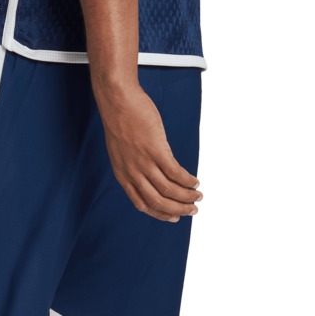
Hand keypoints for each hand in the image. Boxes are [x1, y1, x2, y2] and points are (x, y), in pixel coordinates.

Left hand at [94, 80, 201, 222]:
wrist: (116, 99)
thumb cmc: (120, 120)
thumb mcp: (121, 151)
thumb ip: (132, 165)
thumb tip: (149, 174)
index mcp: (123, 175)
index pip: (142, 204)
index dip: (160, 213)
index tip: (173, 216)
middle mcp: (132, 173)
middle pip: (158, 201)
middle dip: (177, 209)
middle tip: (192, 210)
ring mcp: (143, 162)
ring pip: (168, 190)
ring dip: (186, 196)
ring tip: (198, 196)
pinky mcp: (155, 149)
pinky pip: (175, 172)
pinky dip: (187, 180)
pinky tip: (194, 181)